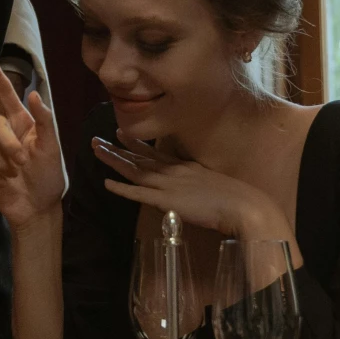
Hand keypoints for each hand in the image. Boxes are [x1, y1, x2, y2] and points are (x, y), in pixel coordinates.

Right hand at [0, 54, 33, 221]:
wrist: (37, 206)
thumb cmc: (47, 175)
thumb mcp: (52, 147)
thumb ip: (45, 120)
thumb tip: (34, 94)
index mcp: (22, 122)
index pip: (5, 94)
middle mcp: (3, 132)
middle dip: (8, 143)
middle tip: (23, 162)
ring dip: (2, 161)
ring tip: (15, 174)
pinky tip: (2, 182)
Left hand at [91, 136, 293, 243]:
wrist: (244, 205)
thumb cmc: (236, 199)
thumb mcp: (214, 184)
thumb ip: (201, 182)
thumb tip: (195, 186)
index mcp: (185, 167)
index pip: (155, 154)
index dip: (136, 145)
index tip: (121, 133)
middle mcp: (173, 172)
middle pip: (139, 159)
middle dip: (117, 148)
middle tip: (95, 139)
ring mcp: (169, 185)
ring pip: (134, 171)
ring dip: (114, 161)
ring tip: (96, 151)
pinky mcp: (167, 201)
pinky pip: (139, 194)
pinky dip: (122, 189)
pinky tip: (107, 183)